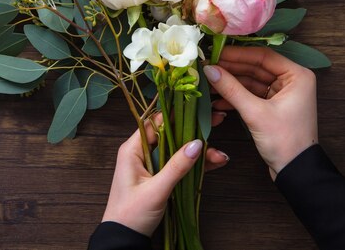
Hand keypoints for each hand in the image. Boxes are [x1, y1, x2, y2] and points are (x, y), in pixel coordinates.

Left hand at [102, 113, 228, 236]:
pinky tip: (214, 162)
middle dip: (195, 131)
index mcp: (132, 149)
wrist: (124, 239)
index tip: (198, 106)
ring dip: (199, 152)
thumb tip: (196, 144)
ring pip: (179, 150)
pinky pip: (180, 164)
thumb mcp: (156, 190)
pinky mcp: (161, 176)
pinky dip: (196, 164)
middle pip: (171, 134)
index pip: (156, 122)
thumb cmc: (131, 214)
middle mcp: (141, 152)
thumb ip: (176, 166)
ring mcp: (152, 164)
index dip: (177, 112)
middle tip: (217, 121)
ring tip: (220, 156)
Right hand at [203, 46, 317, 179]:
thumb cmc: (284, 140)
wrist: (296, 172)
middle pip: (256, 67)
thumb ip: (231, 89)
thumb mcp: (255, 113)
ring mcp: (281, 94)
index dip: (238, 54)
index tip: (215, 53)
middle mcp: (291, 81)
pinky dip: (235, 97)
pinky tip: (217, 101)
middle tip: (208, 66)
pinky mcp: (272, 107)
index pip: (263, 56)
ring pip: (251, 81)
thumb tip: (209, 69)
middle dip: (231, 69)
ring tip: (208, 83)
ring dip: (230, 83)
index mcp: (297, 76)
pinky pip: (251, 95)